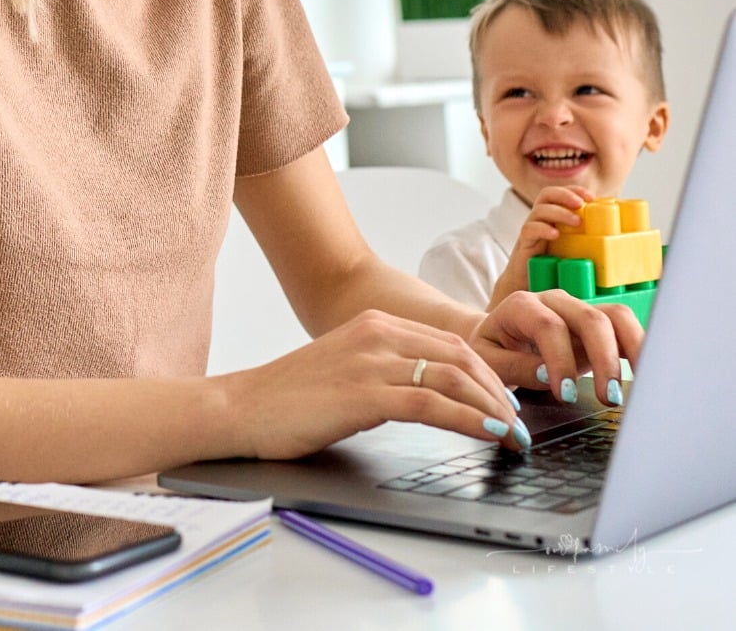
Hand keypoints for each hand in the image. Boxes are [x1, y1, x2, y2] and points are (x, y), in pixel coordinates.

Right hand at [223, 309, 527, 460]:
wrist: (241, 407)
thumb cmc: (290, 398)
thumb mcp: (346, 371)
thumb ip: (384, 372)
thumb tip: (429, 398)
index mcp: (376, 324)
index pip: (450, 343)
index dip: (487, 373)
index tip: (507, 401)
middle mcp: (378, 334)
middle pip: (460, 355)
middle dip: (498, 391)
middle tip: (520, 424)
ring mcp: (371, 361)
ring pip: (453, 376)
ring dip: (492, 408)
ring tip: (513, 435)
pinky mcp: (364, 393)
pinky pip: (431, 402)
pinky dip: (468, 419)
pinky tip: (488, 434)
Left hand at [470, 289, 643, 405]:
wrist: (493, 338)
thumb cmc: (490, 349)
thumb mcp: (488, 360)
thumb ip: (515, 367)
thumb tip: (548, 375)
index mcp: (522, 305)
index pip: (549, 326)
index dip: (561, 360)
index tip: (566, 394)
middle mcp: (555, 301)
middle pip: (590, 318)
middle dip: (604, 359)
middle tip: (608, 397)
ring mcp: (579, 310)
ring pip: (616, 316)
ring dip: (631, 350)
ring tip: (635, 386)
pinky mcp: (596, 325)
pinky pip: (625, 328)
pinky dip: (639, 348)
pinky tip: (646, 374)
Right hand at [486, 185, 592, 309]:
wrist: (527, 287)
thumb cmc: (554, 270)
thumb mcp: (574, 252)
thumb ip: (590, 244)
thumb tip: (624, 246)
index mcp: (553, 218)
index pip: (560, 193)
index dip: (574, 190)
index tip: (591, 197)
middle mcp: (541, 220)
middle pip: (547, 194)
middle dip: (565, 195)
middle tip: (581, 204)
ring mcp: (531, 231)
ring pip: (539, 210)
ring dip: (559, 212)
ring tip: (576, 222)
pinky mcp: (524, 245)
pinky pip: (529, 229)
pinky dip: (542, 228)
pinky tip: (555, 234)